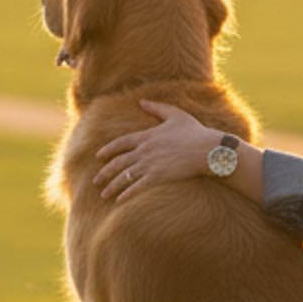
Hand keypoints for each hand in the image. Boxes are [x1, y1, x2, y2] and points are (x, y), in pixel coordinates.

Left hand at [93, 101, 214, 201]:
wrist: (206, 149)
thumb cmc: (194, 131)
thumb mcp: (175, 114)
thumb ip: (157, 107)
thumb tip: (141, 101)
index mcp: (146, 136)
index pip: (120, 143)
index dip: (108, 150)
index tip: (98, 157)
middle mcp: (144, 150)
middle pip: (118, 162)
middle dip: (105, 172)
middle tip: (96, 180)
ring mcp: (149, 164)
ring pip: (124, 177)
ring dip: (112, 186)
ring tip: (103, 194)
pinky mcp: (157, 177)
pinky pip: (137, 187)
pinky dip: (126, 194)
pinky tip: (119, 201)